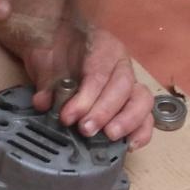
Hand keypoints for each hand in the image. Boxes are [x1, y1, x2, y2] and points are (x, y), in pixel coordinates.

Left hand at [25, 26, 154, 148]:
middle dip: (105, 112)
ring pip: (141, 100)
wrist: (56, 44)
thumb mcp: (46, 63)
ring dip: (128, 122)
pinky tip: (130, 145)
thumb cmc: (56, 52)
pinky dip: (140, 131)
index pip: (99, 74)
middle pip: (124, 87)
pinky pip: (144, 116)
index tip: (68, 116)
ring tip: (110, 137)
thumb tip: (44, 103)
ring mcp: (129, 84)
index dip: (85, 98)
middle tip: (86, 130)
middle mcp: (120, 65)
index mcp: (101, 48)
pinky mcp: (130, 103)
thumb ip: (47, 83)